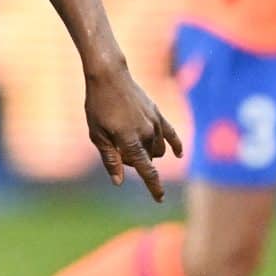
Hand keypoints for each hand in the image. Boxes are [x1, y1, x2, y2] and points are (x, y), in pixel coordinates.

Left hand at [84, 63, 181, 201]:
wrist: (109, 76)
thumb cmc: (98, 106)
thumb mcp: (97, 135)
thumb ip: (110, 159)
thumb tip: (119, 181)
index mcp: (130, 141)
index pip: (147, 170)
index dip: (154, 187)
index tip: (160, 199)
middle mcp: (147, 134)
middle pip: (148, 159)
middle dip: (135, 161)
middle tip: (115, 146)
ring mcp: (155, 123)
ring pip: (158, 149)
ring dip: (147, 152)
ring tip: (126, 138)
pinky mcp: (158, 113)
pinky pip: (171, 134)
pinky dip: (175, 145)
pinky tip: (178, 154)